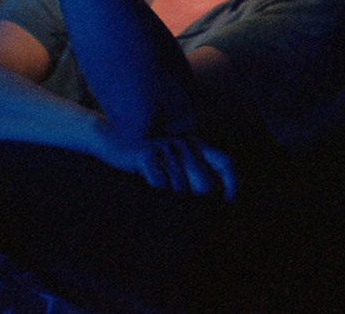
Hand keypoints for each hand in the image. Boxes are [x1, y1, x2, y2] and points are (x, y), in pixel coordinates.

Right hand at [94, 120, 239, 201]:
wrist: (112, 139)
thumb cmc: (147, 159)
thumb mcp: (174, 161)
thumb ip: (193, 174)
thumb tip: (213, 198)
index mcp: (196, 145)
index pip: (226, 163)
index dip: (233, 185)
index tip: (230, 203)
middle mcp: (185, 143)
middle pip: (205, 185)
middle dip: (194, 200)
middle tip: (176, 199)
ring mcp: (167, 146)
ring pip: (181, 190)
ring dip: (170, 197)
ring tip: (157, 185)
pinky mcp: (148, 153)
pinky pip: (161, 185)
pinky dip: (155, 191)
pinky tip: (146, 180)